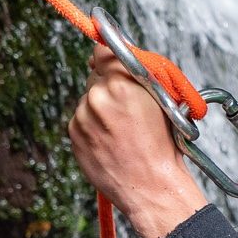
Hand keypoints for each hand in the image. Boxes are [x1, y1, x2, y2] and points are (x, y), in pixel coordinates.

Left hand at [68, 45, 209, 237]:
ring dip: (101, 107)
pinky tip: (112, 139)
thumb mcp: (163, 101)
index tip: (111, 59)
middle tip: (128, 105)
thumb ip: (138, 74)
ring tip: (122, 129)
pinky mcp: (73, 134)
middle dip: (109, 85)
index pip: (103, 51)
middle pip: (96, 75)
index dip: (110, 56)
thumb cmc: (164, 147)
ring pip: (88, 98)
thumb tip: (118, 52)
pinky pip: (81, 119)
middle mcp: (97, 98)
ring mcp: (82, 117)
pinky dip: (93, 125)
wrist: (152, 187)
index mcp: (122, 84)